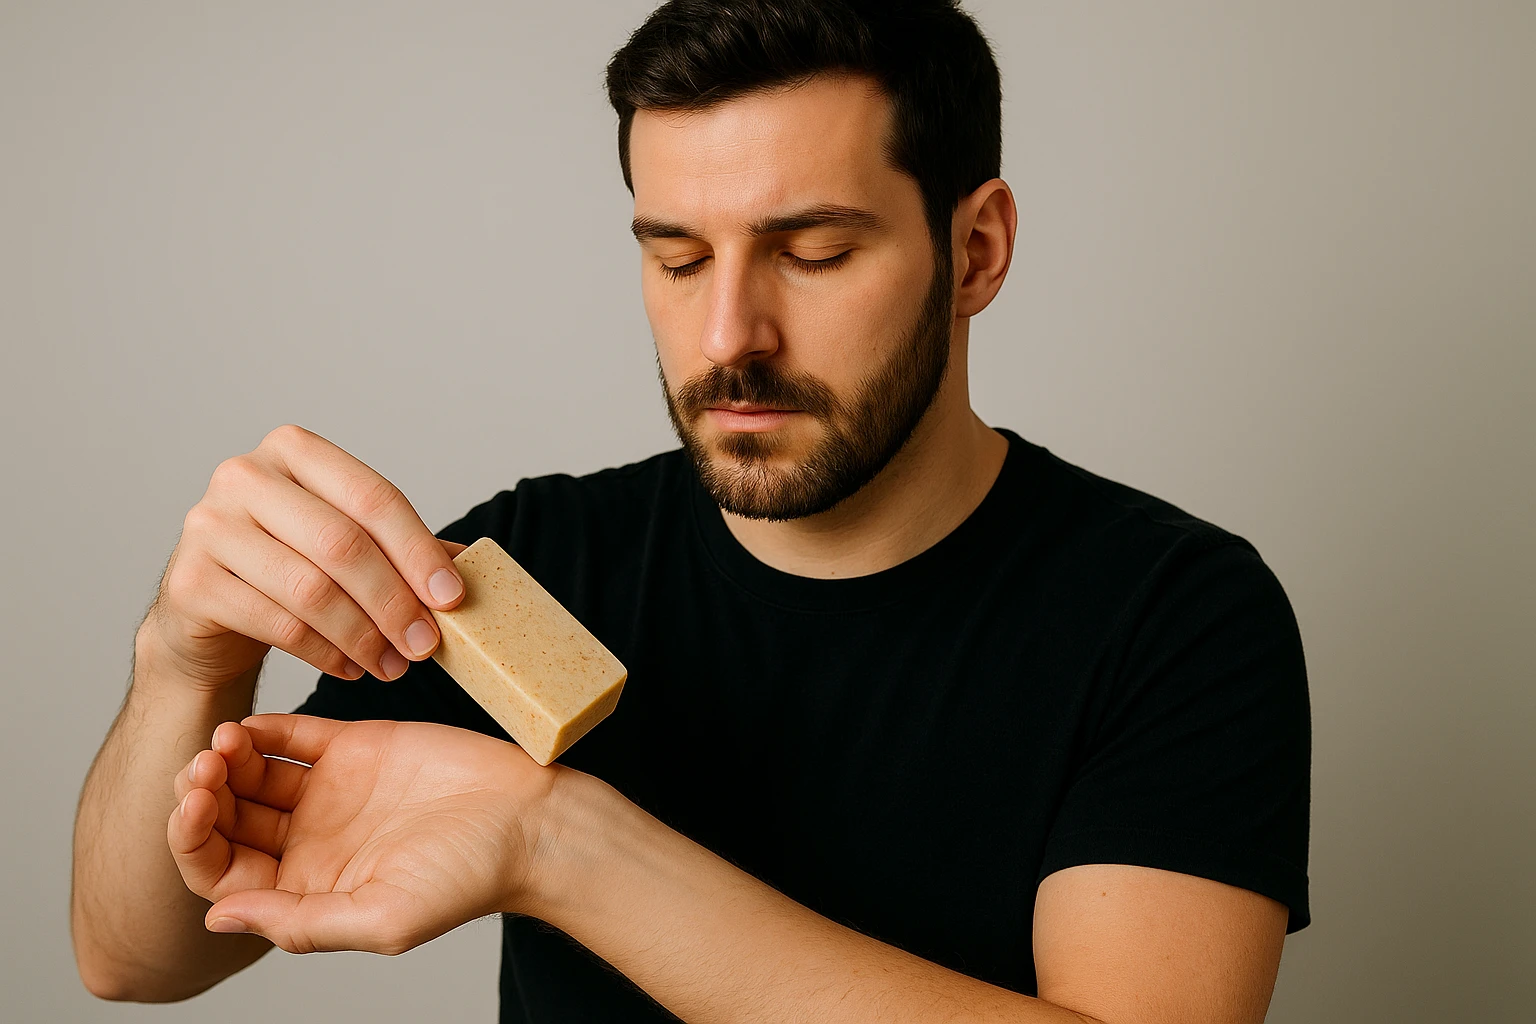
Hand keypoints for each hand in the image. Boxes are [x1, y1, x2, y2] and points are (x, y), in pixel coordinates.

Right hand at [144, 423, 468, 690]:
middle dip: (394, 601)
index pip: (373, 496)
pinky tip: (351, 667)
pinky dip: (325, 653)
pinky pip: (277, 624)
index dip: (419, 550)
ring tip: (393, 665)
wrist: (210, 606)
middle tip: (426, 644)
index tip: (452, 597)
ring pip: (309, 589)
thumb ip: (400, 546)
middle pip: (342, 544)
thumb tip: (471, 569)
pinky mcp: (189, 581)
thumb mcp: (345, 542)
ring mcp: (208, 526)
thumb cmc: (291, 564)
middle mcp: (244, 476)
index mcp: (293, 449)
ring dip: (364, 636)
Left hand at [167, 714, 557, 954]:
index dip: (192, 843)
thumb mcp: (382, 917)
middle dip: (201, 796)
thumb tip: (215, 918)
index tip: (192, 807)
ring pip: (250, 777)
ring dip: (225, 761)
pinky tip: (249, 725)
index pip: (222, 874)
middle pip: (226, 822)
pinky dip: (263, 729)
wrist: (530, 819)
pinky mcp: (356, 747)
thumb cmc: (469, 878)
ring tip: (223, 742)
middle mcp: (309, 842)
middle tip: (201, 769)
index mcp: (307, 890)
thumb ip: (298, 921)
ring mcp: (329, 793)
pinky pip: (293, 737)